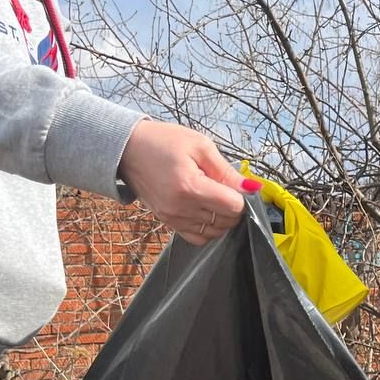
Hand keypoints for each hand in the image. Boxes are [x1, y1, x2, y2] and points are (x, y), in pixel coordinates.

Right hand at [118, 120, 258, 245]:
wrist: (127, 149)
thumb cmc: (162, 142)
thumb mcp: (200, 146)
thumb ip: (227, 171)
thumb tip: (252, 188)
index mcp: (190, 187)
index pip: (233, 207)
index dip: (241, 196)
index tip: (234, 184)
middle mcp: (180, 208)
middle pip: (226, 221)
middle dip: (233, 207)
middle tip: (224, 188)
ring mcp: (172, 218)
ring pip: (214, 232)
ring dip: (222, 218)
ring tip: (214, 197)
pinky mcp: (167, 222)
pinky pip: (197, 238)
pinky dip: (208, 229)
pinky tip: (205, 211)